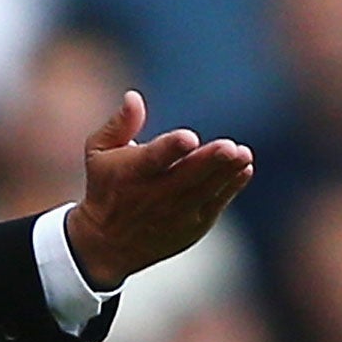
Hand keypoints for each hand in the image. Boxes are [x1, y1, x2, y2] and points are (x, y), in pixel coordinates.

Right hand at [63, 92, 253, 290]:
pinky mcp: (191, 226)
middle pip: (186, 176)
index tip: (188, 138)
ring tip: (243, 155)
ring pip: (205, 190)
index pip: (153, 159)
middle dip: (208, 162)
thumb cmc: (105, 187)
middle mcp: (154, 196)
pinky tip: (243, 169)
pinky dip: (230, 187)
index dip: (171, 148)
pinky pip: (215, 204)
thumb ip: (119, 124)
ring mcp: (175, 214)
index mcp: (132, 173)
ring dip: (226, 172)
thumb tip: (134, 97)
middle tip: (229, 147)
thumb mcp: (98, 153)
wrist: (107, 244)